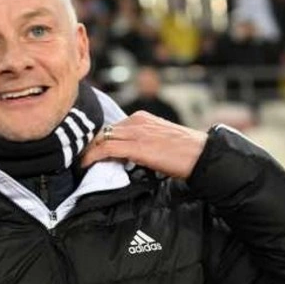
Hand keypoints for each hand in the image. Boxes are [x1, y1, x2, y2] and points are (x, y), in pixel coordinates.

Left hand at [81, 111, 207, 179]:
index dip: (100, 141)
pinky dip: (92, 157)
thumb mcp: (160, 140)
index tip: (92, 152)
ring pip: (102, 138)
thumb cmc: (186, 152)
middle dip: (92, 145)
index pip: (113, 127)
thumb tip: (127, 156)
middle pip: (104, 131)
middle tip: (84, 159)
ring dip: (89, 151)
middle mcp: (137, 120)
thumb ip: (143, 142)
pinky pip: (106, 149)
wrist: (201, 154)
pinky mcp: (136, 146)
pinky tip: (86, 165)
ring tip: (83, 163)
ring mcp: (136, 132)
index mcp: (143, 118)